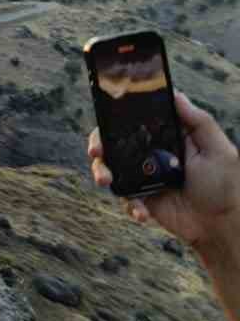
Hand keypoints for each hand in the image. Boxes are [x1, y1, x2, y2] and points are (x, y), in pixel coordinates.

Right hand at [87, 91, 239, 251]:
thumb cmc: (224, 185)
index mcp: (166, 138)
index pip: (136, 121)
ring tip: (105, 181)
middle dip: (98, 144)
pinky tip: (141, 212)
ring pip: (110, 167)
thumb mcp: (218, 150)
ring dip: (101, 172)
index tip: (105, 119)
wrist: (219, 225)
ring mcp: (142, 176)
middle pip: (114, 142)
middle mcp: (150, 154)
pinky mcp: (139, 197)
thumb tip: (176, 94)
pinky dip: (129, 204)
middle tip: (96, 151)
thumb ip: (199, 122)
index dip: (116, 118)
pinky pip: (123, 196)